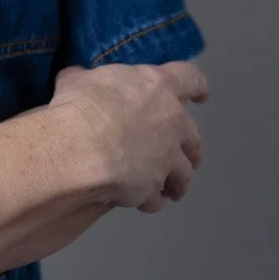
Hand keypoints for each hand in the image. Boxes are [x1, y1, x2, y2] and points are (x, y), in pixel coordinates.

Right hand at [48, 60, 208, 212]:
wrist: (81, 148)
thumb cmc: (83, 104)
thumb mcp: (77, 79)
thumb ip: (88, 79)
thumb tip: (78, 78)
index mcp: (159, 87)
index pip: (190, 79)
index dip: (196, 86)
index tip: (201, 94)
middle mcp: (172, 123)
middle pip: (194, 136)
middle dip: (190, 147)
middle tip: (183, 153)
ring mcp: (167, 159)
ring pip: (185, 174)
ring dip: (177, 181)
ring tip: (168, 188)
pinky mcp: (154, 187)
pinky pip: (156, 198)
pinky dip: (150, 199)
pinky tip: (139, 201)